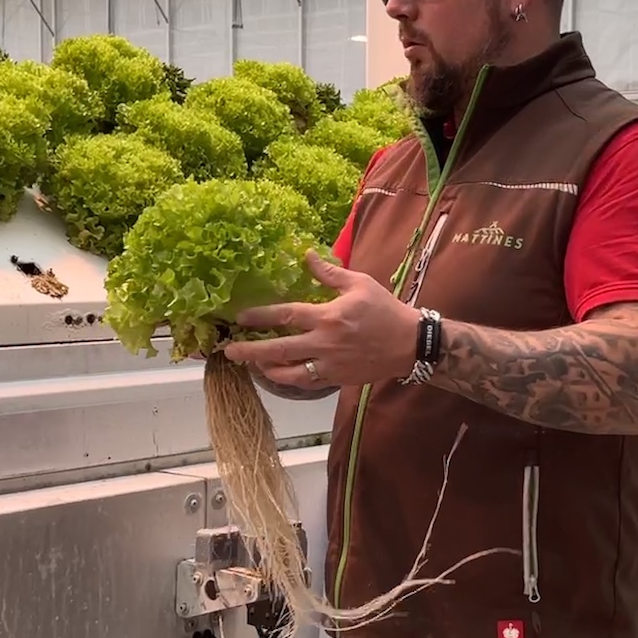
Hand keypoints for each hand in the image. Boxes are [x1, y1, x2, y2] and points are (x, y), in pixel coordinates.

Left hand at [219, 250, 419, 390]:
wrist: (409, 343)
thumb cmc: (384, 310)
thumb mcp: (359, 283)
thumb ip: (329, 272)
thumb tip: (306, 255)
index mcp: (328, 316)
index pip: (286, 315)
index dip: (260, 316)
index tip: (241, 317)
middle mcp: (324, 343)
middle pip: (278, 349)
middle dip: (250, 350)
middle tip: (229, 351)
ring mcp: (329, 364)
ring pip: (289, 373)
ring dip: (267, 369)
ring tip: (252, 363)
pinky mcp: (336, 379)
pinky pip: (306, 382)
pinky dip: (288, 379)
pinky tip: (278, 373)